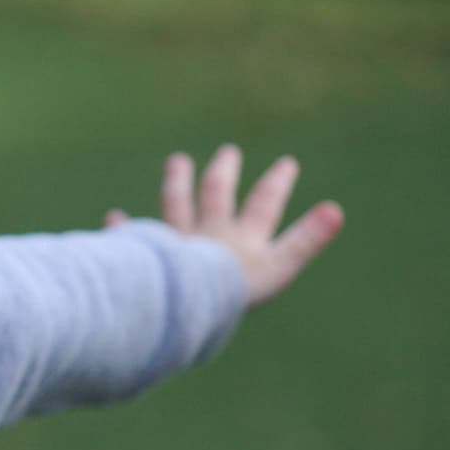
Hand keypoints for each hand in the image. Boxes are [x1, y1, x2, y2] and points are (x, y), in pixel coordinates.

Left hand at [106, 144, 343, 305]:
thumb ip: (305, 239)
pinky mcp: (146, 254)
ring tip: (178, 161)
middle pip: (217, 195)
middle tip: (228, 153)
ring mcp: (175, 244)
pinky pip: (132, 239)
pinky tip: (113, 218)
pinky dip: (122, 229)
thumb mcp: (278, 268)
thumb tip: (336, 210)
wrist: (184, 297)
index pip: (264, 206)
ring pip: (176, 205)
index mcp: (242, 239)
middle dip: (225, 173)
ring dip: (178, 183)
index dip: (276, 185)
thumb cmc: (235, 290)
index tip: (287, 163)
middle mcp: (208, 235)